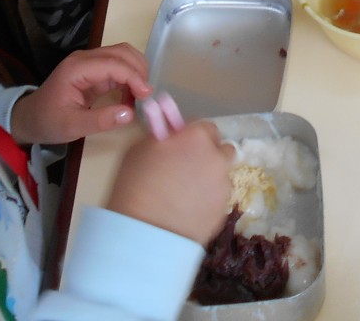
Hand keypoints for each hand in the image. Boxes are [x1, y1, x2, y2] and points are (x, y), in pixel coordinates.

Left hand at [9, 43, 151, 145]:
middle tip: (146, 96)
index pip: (113, 64)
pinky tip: (132, 96)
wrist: (30, 119)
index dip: (133, 77)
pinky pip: (118, 66)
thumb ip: (100, 120)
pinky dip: (130, 78)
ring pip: (123, 56)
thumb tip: (130, 113)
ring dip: (136, 72)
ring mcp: (90, 62)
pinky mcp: (94, 70)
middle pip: (121, 52)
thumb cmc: (48, 122)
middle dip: (139, 71)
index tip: (146, 95)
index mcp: (77, 68)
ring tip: (140, 97)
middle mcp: (85, 59)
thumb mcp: (72, 126)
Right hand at [106, 120, 233, 245]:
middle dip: (208, 155)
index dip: (194, 136)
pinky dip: (208, 200)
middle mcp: (216, 157)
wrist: (146, 232)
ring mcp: (223, 185)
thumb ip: (163, 136)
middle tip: (187, 167)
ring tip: (186, 193)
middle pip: (221, 149)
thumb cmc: (135, 185)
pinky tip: (189, 209)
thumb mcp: (140, 148)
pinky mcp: (223, 210)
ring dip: (209, 178)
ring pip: (221, 175)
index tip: (182, 145)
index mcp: (197, 137)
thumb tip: (172, 134)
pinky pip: (218, 198)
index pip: (206, 127)